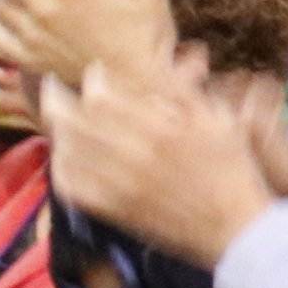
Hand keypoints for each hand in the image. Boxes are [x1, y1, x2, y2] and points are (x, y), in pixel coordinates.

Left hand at [41, 54, 283, 265]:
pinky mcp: (114, 209)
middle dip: (55, 97)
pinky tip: (65, 157)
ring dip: (56, 130)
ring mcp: (120, 183)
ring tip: (58, 119)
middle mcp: (134, 153)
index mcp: (160, 127)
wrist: (235, 226)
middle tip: (51, 86)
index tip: (94, 73)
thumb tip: (161, 61)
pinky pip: (71, 186)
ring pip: (66, 150)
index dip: (91, 79)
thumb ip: (186, 91)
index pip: (101, 94)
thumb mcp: (220, 120)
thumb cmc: (232, 170)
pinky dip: (61, 168)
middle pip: (71, 119)